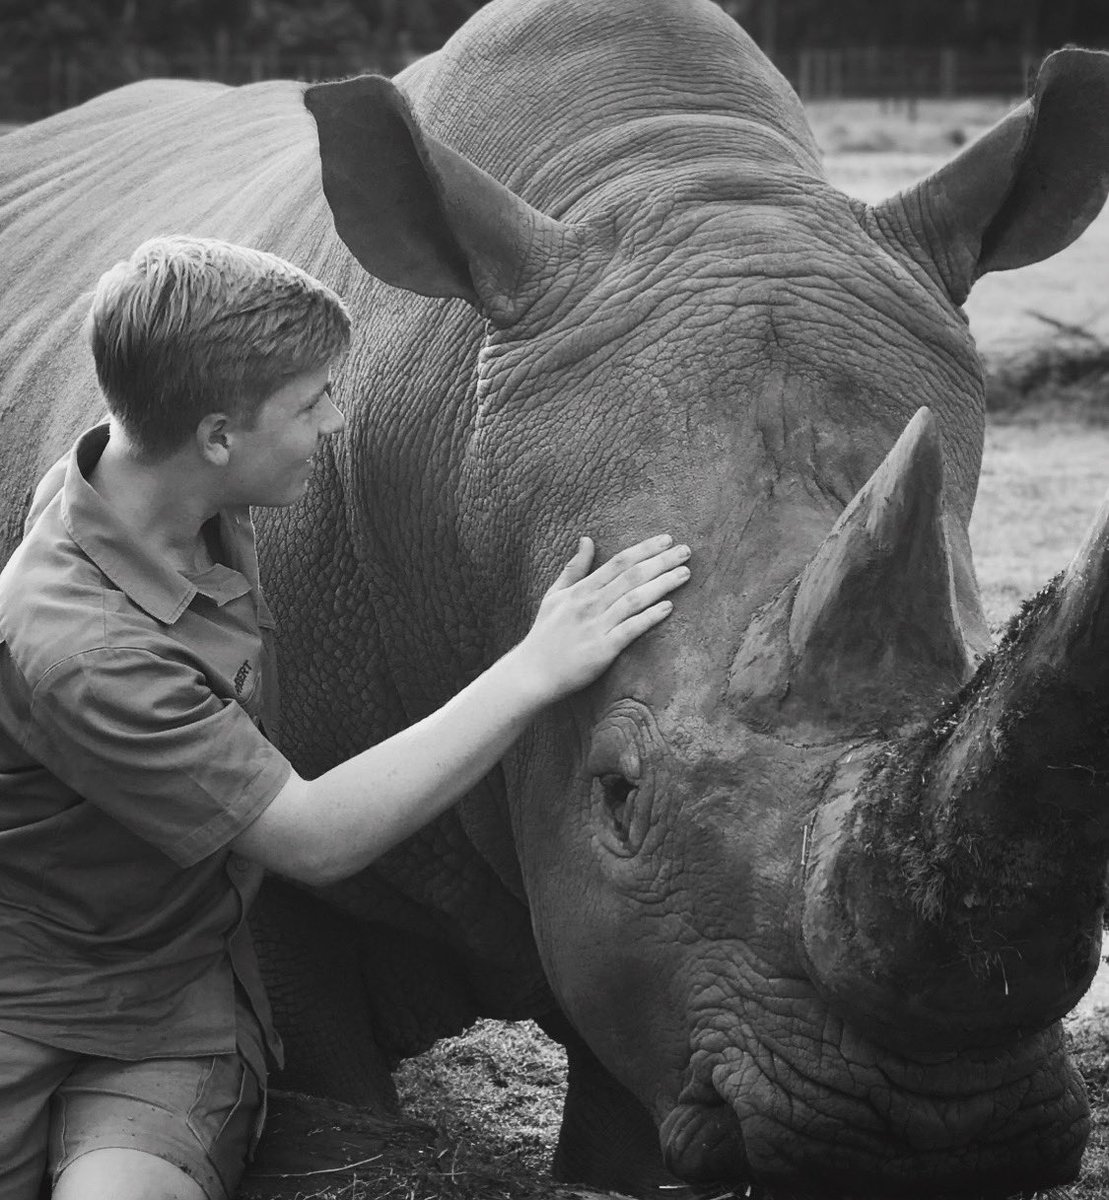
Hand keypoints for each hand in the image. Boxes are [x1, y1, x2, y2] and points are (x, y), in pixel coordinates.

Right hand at [516, 534, 690, 700]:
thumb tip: (587, 539)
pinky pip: (629, 630)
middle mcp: (589, 604)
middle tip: (686, 551)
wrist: (532, 673)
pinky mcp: (602, 650)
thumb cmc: (545, 634)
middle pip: (631, 576)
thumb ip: (574, 568)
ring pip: (634, 599)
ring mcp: (596, 627)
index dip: (644, 549)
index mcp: (580, 590)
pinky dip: (649, 617)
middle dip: (661, 561)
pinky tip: (668, 608)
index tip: (667, 539)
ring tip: (684, 574)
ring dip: (662, 584)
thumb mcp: (554, 595)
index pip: (618, 562)